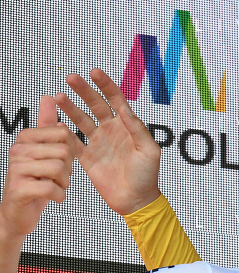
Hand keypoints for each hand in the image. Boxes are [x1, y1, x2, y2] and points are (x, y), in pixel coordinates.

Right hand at [0, 96, 80, 240]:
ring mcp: (16, 168)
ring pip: (59, 169)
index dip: (70, 151)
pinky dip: (59, 196)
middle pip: (64, 152)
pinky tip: (51, 196)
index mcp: (27, 138)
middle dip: (68, 169)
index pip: (63, 134)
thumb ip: (47, 125)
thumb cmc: (36, 181)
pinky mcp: (19, 188)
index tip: (58, 160)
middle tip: (56, 177)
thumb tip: (49, 98)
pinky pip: (52, 188)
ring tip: (52, 186)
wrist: (18, 212)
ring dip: (64, 183)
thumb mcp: (45, 151)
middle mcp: (18, 150)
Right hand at [56, 68, 161, 215]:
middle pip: (95, 105)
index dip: (106, 85)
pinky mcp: (87, 157)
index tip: (94, 72)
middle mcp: (111, 131)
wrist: (136, 200)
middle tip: (71, 78)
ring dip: (70, 108)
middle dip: (83, 91)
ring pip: (81, 120)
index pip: (116, 100)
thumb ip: (137, 129)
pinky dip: (64, 133)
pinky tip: (56, 123)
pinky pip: (73, 142)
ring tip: (58, 97)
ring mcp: (98, 143)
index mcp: (127, 127)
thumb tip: (124, 109)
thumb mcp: (148, 150)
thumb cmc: (147, 176)